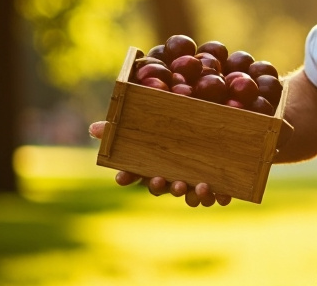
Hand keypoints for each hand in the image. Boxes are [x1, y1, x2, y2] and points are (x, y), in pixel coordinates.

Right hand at [89, 121, 232, 206]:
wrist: (219, 129)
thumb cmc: (178, 126)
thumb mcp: (154, 121)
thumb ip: (125, 125)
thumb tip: (93, 128)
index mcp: (153, 164)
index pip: (134, 174)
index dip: (127, 177)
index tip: (121, 177)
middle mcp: (171, 175)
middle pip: (162, 186)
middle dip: (163, 186)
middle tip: (165, 181)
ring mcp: (193, 180)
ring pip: (190, 194)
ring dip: (193, 194)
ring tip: (200, 185)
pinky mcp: (218, 181)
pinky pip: (218, 193)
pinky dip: (220, 195)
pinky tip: (223, 194)